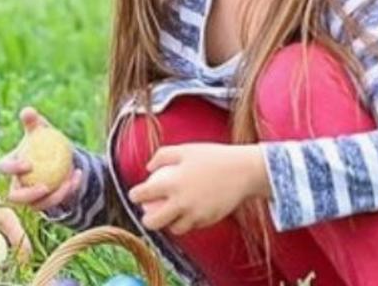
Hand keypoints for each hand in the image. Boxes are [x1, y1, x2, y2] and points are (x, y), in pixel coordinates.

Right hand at [0, 107, 82, 212]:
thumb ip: (33, 121)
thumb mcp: (40, 129)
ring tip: (67, 183)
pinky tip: (77, 175)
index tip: (29, 164)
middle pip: (14, 196)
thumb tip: (28, 111)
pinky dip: (68, 191)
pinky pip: (55, 203)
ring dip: (53, 197)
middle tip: (45, 187)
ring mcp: (29, 198)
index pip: (4, 168)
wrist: (61, 155)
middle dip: (27, 196)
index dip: (12, 168)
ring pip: (36, 206)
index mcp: (10, 165)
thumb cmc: (45, 139)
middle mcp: (16, 184)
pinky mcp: (44, 205)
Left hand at [127, 142, 269, 235]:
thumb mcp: (183, 149)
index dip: (134, 196)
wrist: (243, 171)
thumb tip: (147, 168)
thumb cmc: (212, 157)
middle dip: (146, 220)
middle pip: (154, 222)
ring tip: (167, 215)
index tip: (134, 195)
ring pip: (174, 228)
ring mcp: (195, 214)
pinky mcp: (208, 221)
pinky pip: (192, 226)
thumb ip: (161, 156)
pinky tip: (186, 213)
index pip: (143, 195)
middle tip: (147, 214)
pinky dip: (187, 222)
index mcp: (171, 183)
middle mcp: (181, 202)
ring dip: (169, 223)